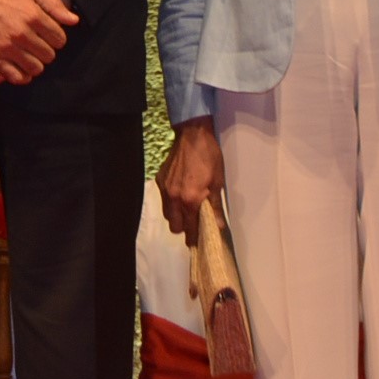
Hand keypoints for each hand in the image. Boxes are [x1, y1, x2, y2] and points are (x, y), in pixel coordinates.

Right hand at [0, 0, 74, 83]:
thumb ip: (53, 4)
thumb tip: (74, 20)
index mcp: (33, 15)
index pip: (59, 39)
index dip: (57, 38)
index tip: (49, 34)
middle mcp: (22, 33)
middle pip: (49, 55)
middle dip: (47, 50)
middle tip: (38, 44)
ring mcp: (7, 46)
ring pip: (35, 68)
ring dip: (36, 63)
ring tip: (30, 55)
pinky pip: (15, 76)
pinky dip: (22, 76)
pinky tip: (20, 67)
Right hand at [157, 119, 223, 241]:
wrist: (193, 136)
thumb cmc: (209, 158)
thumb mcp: (217, 183)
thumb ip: (215, 207)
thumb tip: (218, 226)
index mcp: (190, 200)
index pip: (190, 228)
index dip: (194, 238)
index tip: (197, 242)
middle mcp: (174, 198)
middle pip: (174, 226)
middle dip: (183, 228)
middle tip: (193, 223)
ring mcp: (165, 189)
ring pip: (167, 214)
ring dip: (175, 216)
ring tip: (186, 210)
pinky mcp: (159, 180)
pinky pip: (164, 199)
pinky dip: (171, 202)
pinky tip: (180, 194)